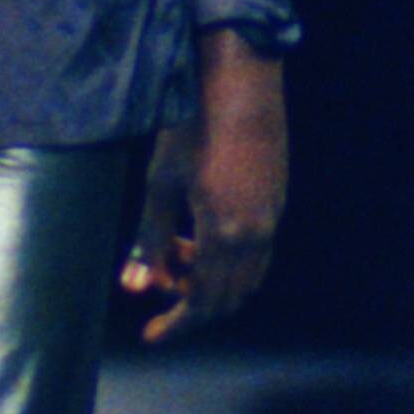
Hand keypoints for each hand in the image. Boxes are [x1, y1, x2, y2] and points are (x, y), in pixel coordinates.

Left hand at [120, 33, 286, 340]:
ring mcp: (273, 216)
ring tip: (177, 252)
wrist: (239, 78)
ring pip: (246, 276)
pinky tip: (199, 229)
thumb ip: (149, 239)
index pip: (203, 303)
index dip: (176, 325)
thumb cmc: (192, 125)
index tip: (151, 336)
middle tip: (158, 284)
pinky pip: (256, 250)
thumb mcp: (160, 184)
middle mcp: (257, 233)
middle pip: (228, 298)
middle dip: (191, 303)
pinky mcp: (278, 199)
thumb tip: (135, 286)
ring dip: (211, 280)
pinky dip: (227, 257)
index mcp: (225, 233)